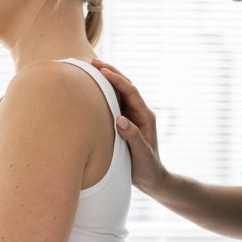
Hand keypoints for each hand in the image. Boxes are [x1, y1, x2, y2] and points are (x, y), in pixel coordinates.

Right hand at [90, 58, 168, 196]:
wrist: (152, 179)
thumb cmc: (148, 168)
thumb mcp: (142, 155)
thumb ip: (133, 137)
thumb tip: (120, 119)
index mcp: (145, 116)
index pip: (130, 92)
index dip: (117, 80)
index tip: (102, 71)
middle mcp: (139, 113)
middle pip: (125, 86)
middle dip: (110, 72)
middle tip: (92, 62)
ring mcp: (132, 117)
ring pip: (118, 93)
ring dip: (105, 80)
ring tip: (89, 70)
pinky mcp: (125, 123)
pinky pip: (113, 104)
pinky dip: (103, 94)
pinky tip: (91, 91)